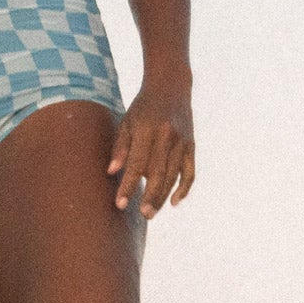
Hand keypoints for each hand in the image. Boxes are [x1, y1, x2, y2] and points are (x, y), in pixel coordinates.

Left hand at [107, 85, 194, 217]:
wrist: (171, 86)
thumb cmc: (143, 107)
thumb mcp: (127, 122)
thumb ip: (120, 147)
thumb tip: (112, 172)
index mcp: (147, 130)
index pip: (136, 164)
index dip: (128, 185)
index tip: (120, 204)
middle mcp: (167, 136)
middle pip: (159, 173)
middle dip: (150, 196)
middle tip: (143, 215)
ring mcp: (182, 141)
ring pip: (174, 175)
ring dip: (163, 196)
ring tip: (151, 213)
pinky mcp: (191, 145)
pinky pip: (190, 171)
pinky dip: (184, 188)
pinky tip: (175, 202)